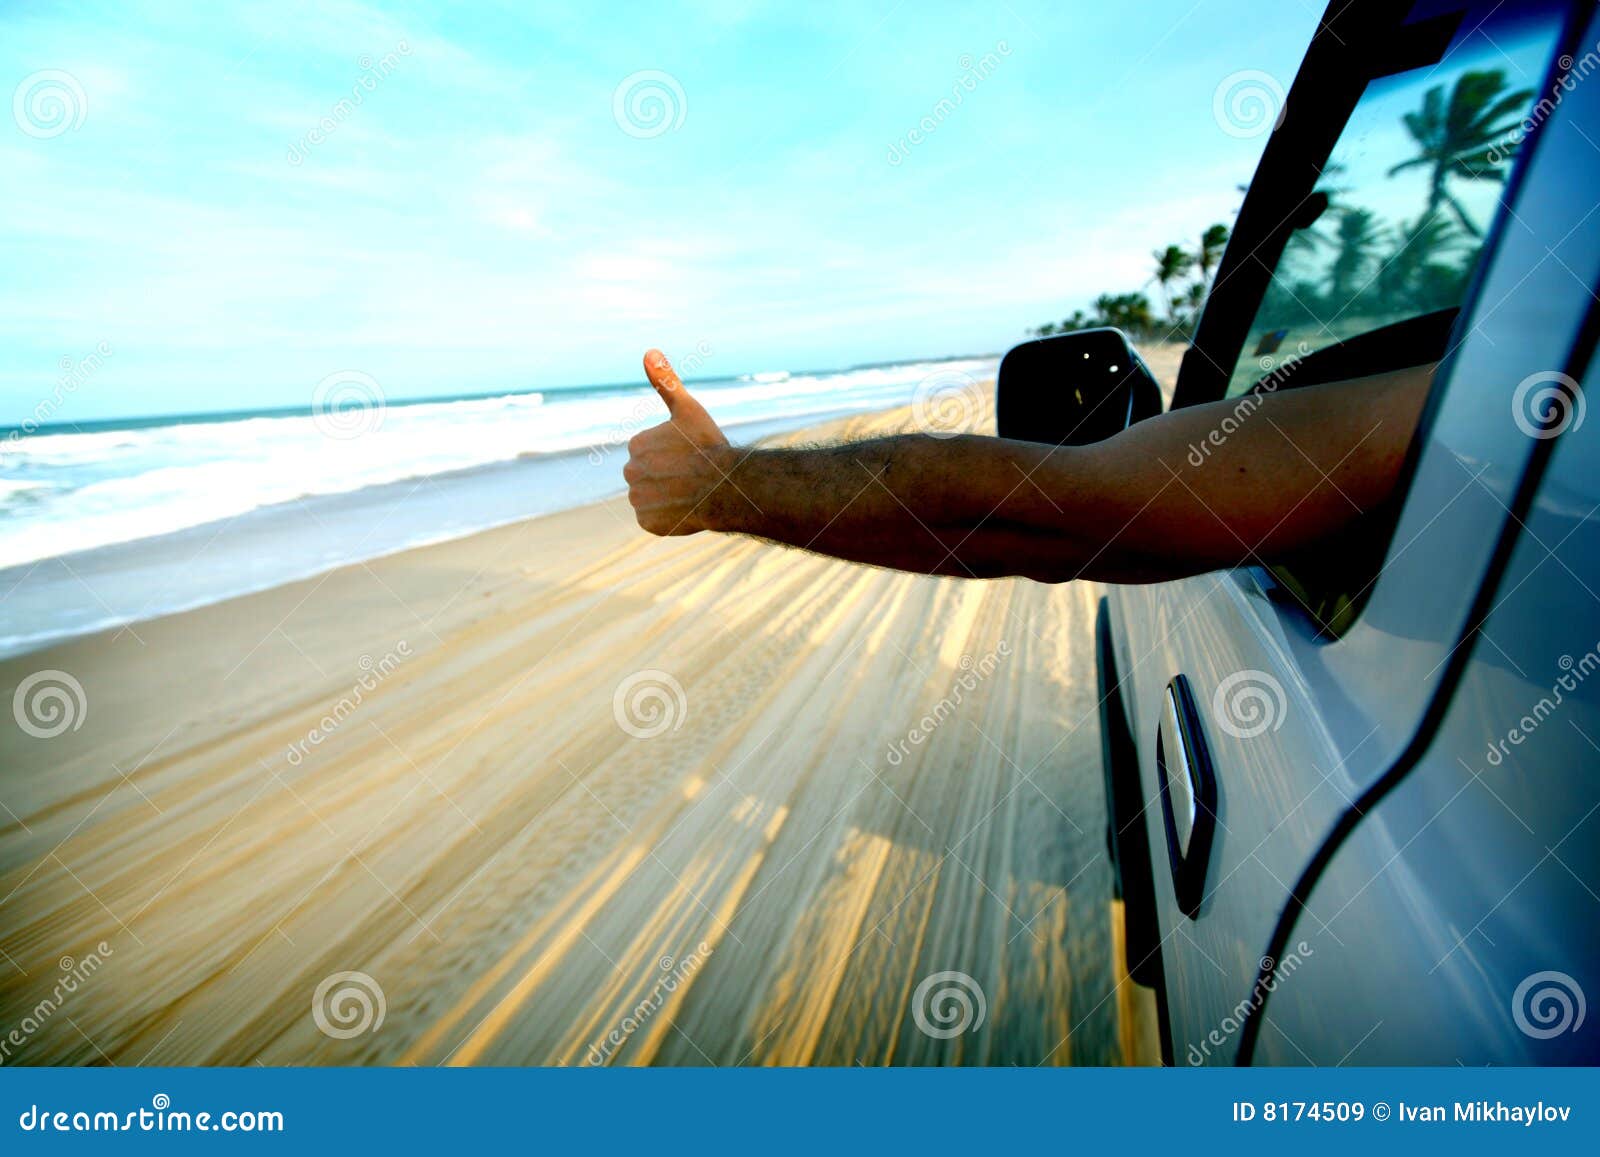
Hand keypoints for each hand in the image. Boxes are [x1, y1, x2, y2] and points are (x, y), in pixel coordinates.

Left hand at [624, 348, 731, 535]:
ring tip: (691, 492)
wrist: (726, 486)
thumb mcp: (688, 409)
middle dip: (667, 477)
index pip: (650, 454)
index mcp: (636, 445)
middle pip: (648, 476)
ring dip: (668, 498)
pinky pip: (655, 521)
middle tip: (692, 475)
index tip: (690, 456)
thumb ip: (666, 382)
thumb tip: (648, 351)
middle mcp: (630, 473)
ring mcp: (638, 500)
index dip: (673, 456)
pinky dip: (669, 518)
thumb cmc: (709, 446)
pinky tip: (687, 509)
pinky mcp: (648, 524)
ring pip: (652, 499)